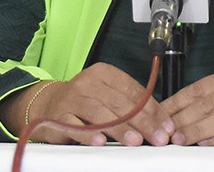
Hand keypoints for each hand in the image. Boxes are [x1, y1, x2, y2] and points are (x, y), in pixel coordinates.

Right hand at [2, 63, 173, 145]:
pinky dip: (89, 133)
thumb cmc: (85, 101)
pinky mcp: (59, 115)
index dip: (153, 109)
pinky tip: (101, 141)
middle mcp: (88, 81)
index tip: (166, 126)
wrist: (47, 104)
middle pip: (120, 102)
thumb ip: (131, 105)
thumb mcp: (108, 95)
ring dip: (120, 128)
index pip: (134, 90)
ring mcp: (73, 98)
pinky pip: (76, 125)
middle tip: (157, 137)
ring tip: (135, 141)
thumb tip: (161, 123)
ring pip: (100, 112)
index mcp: (104, 73)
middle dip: (142, 122)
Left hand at [160, 67, 213, 145]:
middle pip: (206, 104)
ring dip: (197, 131)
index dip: (176, 103)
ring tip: (181, 139)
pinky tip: (207, 144)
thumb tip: (178, 111)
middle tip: (165, 132)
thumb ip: (212, 95)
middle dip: (182, 119)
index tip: (161, 115)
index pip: (198, 88)